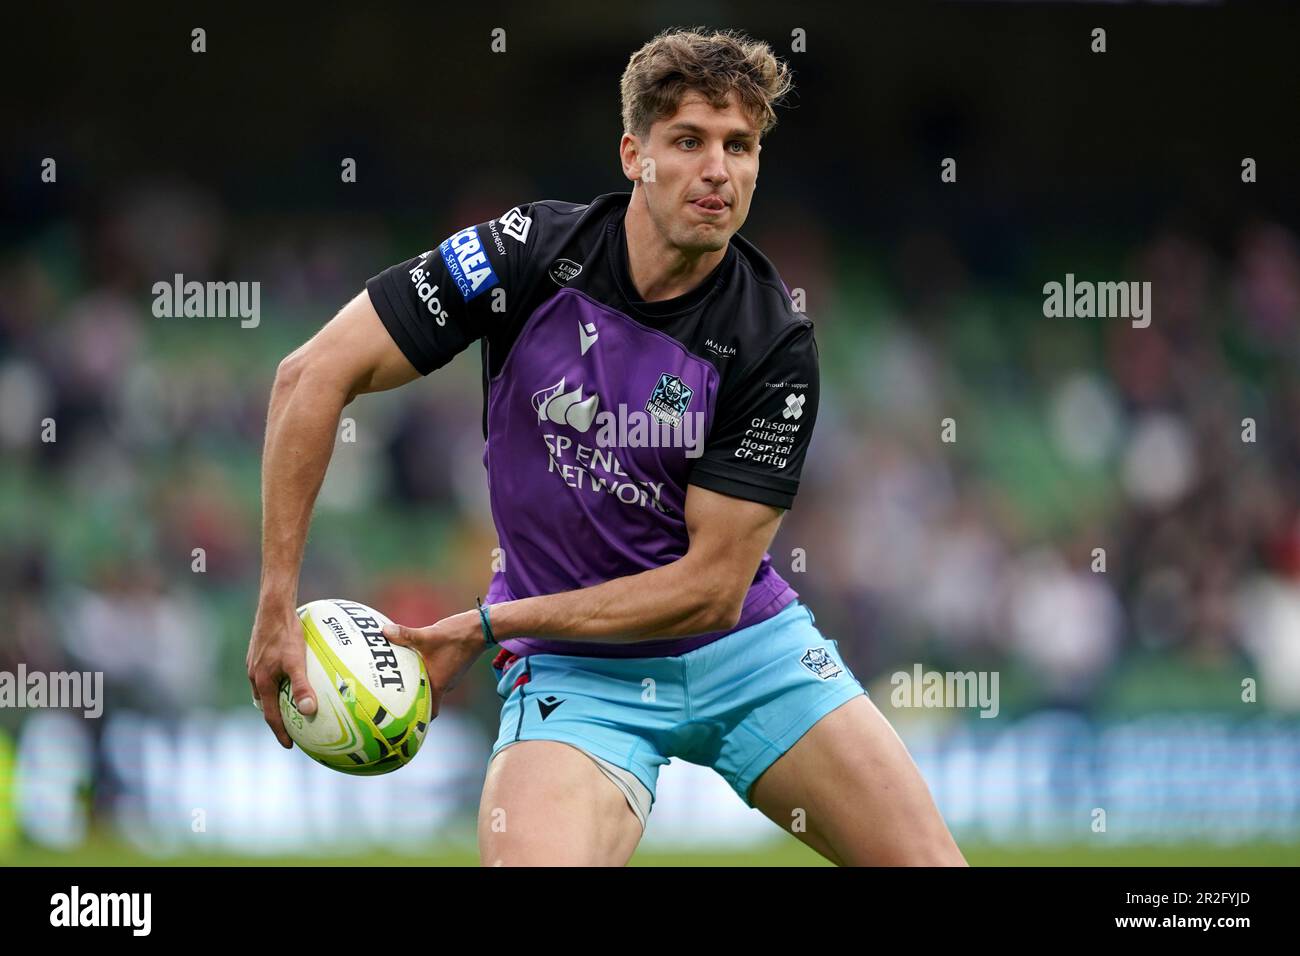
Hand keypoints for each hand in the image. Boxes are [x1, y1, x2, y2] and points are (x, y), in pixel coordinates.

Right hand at [246, 600, 316, 747]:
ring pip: (266, 690)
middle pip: (266, 705)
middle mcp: (255, 676)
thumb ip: (302, 686)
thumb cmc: (286, 633)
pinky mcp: (260, 654)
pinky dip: (280, 683)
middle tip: (293, 730)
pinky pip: (270, 675)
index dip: (280, 732)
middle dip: (278, 719)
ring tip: (294, 708)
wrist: (273, 607)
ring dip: (278, 701)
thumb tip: (309, 711)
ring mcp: (255, 664)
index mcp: (261, 682)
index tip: (290, 745)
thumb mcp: (296, 661)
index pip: (270, 715)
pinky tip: (295, 677)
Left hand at [383, 609, 489, 717]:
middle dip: (412, 701)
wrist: (482, 628)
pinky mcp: (451, 665)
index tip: (403, 722)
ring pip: (431, 686)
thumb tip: (384, 631)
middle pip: (427, 700)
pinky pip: (436, 675)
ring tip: (399, 681)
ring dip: (419, 685)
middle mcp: (445, 684)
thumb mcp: (428, 635)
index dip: (419, 720)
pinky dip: (425, 673)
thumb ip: (405, 635)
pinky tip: (414, 662)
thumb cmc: (457, 636)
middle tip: (392, 699)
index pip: (430, 712)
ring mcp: (449, 675)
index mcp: (439, 684)